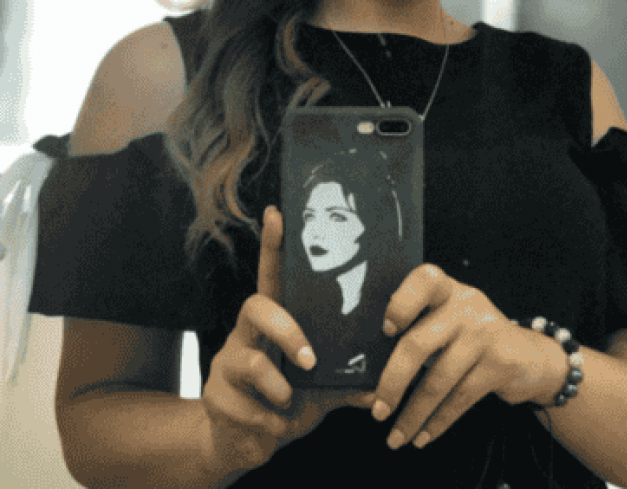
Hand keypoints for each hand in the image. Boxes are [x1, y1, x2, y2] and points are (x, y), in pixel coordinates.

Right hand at [199, 205, 374, 476]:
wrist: (243, 444)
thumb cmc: (286, 401)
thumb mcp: (320, 389)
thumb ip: (346, 382)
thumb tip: (382, 386)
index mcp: (274, 322)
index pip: (272, 275)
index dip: (274, 245)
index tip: (277, 212)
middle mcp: (246, 333)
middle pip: (255, 306)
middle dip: (286, 331)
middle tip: (311, 360)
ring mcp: (226, 362)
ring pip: (250, 362)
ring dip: (280, 390)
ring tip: (290, 405)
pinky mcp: (214, 396)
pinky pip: (247, 408)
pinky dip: (269, 424)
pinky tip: (273, 427)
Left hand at [369, 265, 552, 450]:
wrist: (529, 357)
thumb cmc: (473, 338)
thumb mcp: (450, 321)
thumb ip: (418, 332)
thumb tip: (370, 375)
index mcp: (447, 290)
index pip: (424, 280)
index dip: (401, 303)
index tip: (384, 331)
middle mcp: (466, 307)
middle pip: (418, 344)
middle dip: (392, 383)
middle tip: (378, 410)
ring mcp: (485, 334)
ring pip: (438, 380)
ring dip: (413, 415)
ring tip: (397, 436)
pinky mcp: (500, 364)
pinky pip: (460, 399)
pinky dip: (437, 422)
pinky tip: (424, 435)